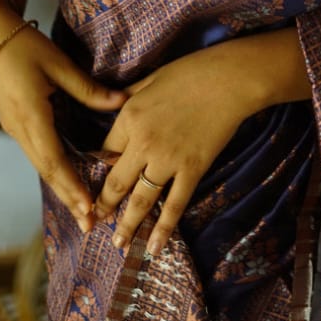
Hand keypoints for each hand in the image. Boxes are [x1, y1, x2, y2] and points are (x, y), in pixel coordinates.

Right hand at [0, 20, 123, 233]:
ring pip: (41, 165)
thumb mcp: (58, 64)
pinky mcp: (16, 123)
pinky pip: (37, 153)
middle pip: (46, 171)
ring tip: (82, 211)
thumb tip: (122, 104)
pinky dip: (54, 171)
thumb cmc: (24, 45)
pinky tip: (67, 180)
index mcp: (30, 115)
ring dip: (61, 188)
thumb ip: (89, 89)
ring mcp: (15, 128)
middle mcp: (20, 128)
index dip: (71, 186)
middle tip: (89, 224)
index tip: (88, 207)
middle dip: (68, 198)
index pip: (53, 160)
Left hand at [93, 43, 263, 258]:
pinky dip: (164, 229)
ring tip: (118, 244)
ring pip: (141, 200)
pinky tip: (155, 247)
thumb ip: (128, 96)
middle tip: (94, 223)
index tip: (92, 183)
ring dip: (127, 225)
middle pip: (116, 182)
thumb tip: (114, 104)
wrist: (228, 80)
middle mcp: (143, 143)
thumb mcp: (149, 79)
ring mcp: (168, 160)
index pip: (105, 151)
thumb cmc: (188, 73)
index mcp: (129, 118)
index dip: (98, 169)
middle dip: (104, 206)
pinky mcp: (192, 170)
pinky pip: (175, 204)